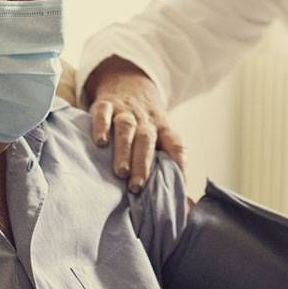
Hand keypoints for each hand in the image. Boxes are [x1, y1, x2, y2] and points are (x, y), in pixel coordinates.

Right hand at [85, 56, 185, 191]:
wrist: (128, 83)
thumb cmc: (144, 123)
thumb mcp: (159, 137)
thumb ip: (168, 166)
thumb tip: (186, 205)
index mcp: (162, 129)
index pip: (175, 143)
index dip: (178, 161)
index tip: (176, 182)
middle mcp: (145, 120)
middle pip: (147, 140)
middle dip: (143, 163)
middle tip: (137, 186)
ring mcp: (124, 111)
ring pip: (127, 128)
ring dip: (125, 150)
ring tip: (121, 172)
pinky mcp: (104, 105)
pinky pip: (103, 113)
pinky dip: (101, 126)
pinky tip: (100, 142)